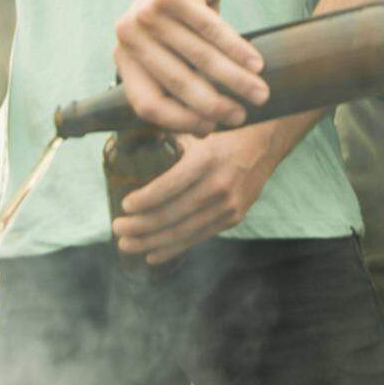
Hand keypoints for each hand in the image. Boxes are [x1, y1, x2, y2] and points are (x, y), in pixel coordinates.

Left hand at [112, 126, 277, 263]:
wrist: (266, 143)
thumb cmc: (224, 133)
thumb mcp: (198, 130)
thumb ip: (170, 141)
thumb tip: (133, 148)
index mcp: (206, 159)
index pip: (169, 186)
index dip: (144, 200)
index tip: (124, 206)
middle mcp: (218, 185)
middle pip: (172, 214)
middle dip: (140, 226)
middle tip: (117, 229)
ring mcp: (228, 205)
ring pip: (182, 231)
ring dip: (151, 242)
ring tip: (126, 245)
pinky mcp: (233, 218)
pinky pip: (198, 237)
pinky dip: (173, 248)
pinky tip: (153, 254)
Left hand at [113, 0, 266, 134]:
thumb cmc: (187, 17)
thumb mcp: (176, 52)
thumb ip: (182, 87)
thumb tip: (202, 133)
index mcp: (124, 56)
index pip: (147, 104)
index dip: (180, 122)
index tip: (211, 130)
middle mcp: (128, 34)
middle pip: (176, 83)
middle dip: (214, 105)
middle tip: (242, 117)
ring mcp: (148, 11)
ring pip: (199, 57)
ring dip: (234, 80)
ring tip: (260, 93)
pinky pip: (211, 30)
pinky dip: (238, 49)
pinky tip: (257, 63)